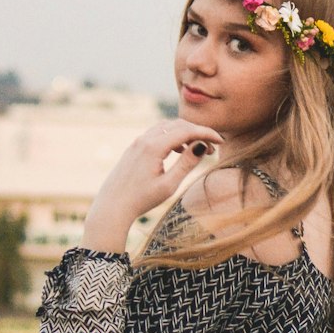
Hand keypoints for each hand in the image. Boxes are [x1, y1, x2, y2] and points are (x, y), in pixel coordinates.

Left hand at [91, 118, 222, 224]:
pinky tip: (180, 150)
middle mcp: (145, 139)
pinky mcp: (134, 147)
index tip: (221, 141)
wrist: (112, 207)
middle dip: (198, 132)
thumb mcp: (168, 185)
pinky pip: (157, 133)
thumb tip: (201, 146)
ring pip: (167, 127)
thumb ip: (186, 164)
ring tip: (199, 149)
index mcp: (153, 147)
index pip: (186, 131)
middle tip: (213, 146)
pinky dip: (173, 136)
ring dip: (185, 133)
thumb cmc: (141, 200)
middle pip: (178, 125)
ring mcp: (138, 142)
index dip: (206, 133)